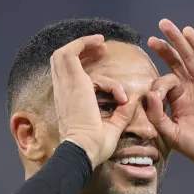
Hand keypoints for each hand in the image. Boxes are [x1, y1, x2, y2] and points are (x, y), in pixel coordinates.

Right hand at [50, 34, 140, 166]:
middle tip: (101, 51)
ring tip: (101, 44)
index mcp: (69, 104)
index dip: (98, 80)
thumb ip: (122, 114)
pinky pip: (72, 53)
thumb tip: (133, 101)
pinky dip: (83, 44)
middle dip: (80, 52)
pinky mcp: (73, 81)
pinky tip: (99, 43)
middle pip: (61, 63)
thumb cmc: (94, 147)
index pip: (75, 82)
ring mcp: (65, 86)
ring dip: (81, 46)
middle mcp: (63, 93)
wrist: (83, 150)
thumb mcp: (112, 128)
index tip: (120, 93)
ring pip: (62, 55)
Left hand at [144, 19, 193, 177]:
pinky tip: (188, 32)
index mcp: (178, 102)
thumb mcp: (171, 134)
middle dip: (164, 48)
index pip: (163, 84)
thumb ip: (157, 116)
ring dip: (177, 40)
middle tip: (151, 37)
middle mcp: (189, 90)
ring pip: (188, 57)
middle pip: (175, 63)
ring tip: (165, 25)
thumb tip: (148, 95)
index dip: (157, 87)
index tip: (156, 99)